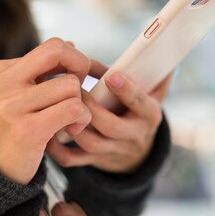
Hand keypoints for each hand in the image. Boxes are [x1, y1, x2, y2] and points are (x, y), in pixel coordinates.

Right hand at [0, 38, 91, 184]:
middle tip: (79, 92)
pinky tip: (72, 130)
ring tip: (71, 121)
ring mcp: (12, 106)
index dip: (76, 58)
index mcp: (1, 71)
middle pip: (59, 52)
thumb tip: (71, 45)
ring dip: (82, 105)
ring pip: (71, 85)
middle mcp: (2, 83)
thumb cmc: (13, 131)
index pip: (53, 47)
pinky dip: (82, 119)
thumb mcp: (18, 96)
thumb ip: (41, 72)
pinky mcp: (27, 129)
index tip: (81, 77)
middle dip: (81, 67)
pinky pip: (73, 109)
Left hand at [47, 60, 170, 172]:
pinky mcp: (96, 161)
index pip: (140, 103)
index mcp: (149, 115)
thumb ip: (158, 77)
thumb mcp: (154, 97)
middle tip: (74, 89)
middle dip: (91, 108)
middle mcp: (134, 135)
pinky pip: (74, 159)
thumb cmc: (140, 113)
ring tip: (58, 105)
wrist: (137, 154)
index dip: (126, 90)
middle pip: (111, 126)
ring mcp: (114, 150)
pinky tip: (49, 130)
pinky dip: (58, 149)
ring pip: (91, 143)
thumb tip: (165, 54)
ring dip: (72, 124)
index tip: (111, 75)